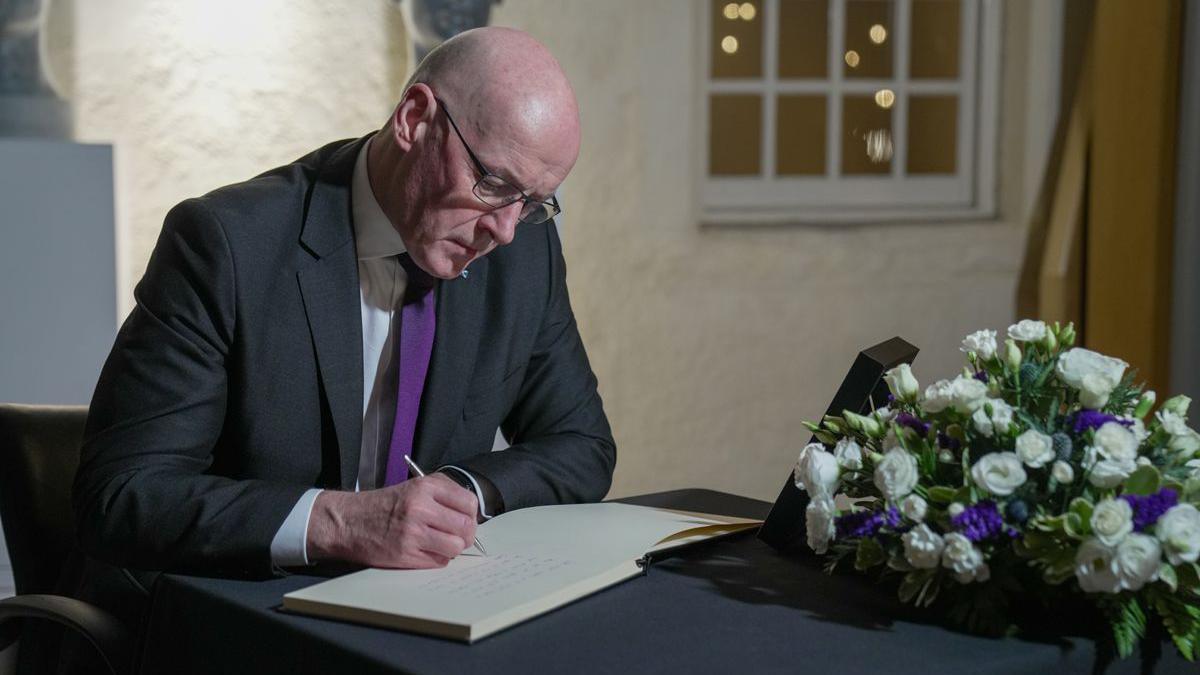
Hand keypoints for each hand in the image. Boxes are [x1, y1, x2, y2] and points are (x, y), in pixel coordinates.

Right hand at [306, 474, 478, 568]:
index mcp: (425, 487)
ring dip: (453, 549)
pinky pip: (439, 562)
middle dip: (466, 534)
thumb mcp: (414, 487)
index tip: (466, 518)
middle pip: (466, 527)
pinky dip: (438, 559)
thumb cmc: (384, 505)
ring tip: (441, 544)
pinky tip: (426, 551)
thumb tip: (471, 511)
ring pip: (455, 547)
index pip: (469, 502)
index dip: (472, 514)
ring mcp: (413, 533)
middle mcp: (420, 508)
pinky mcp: (405, 554)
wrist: (349, 521)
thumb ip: (443, 494)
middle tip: (457, 535)